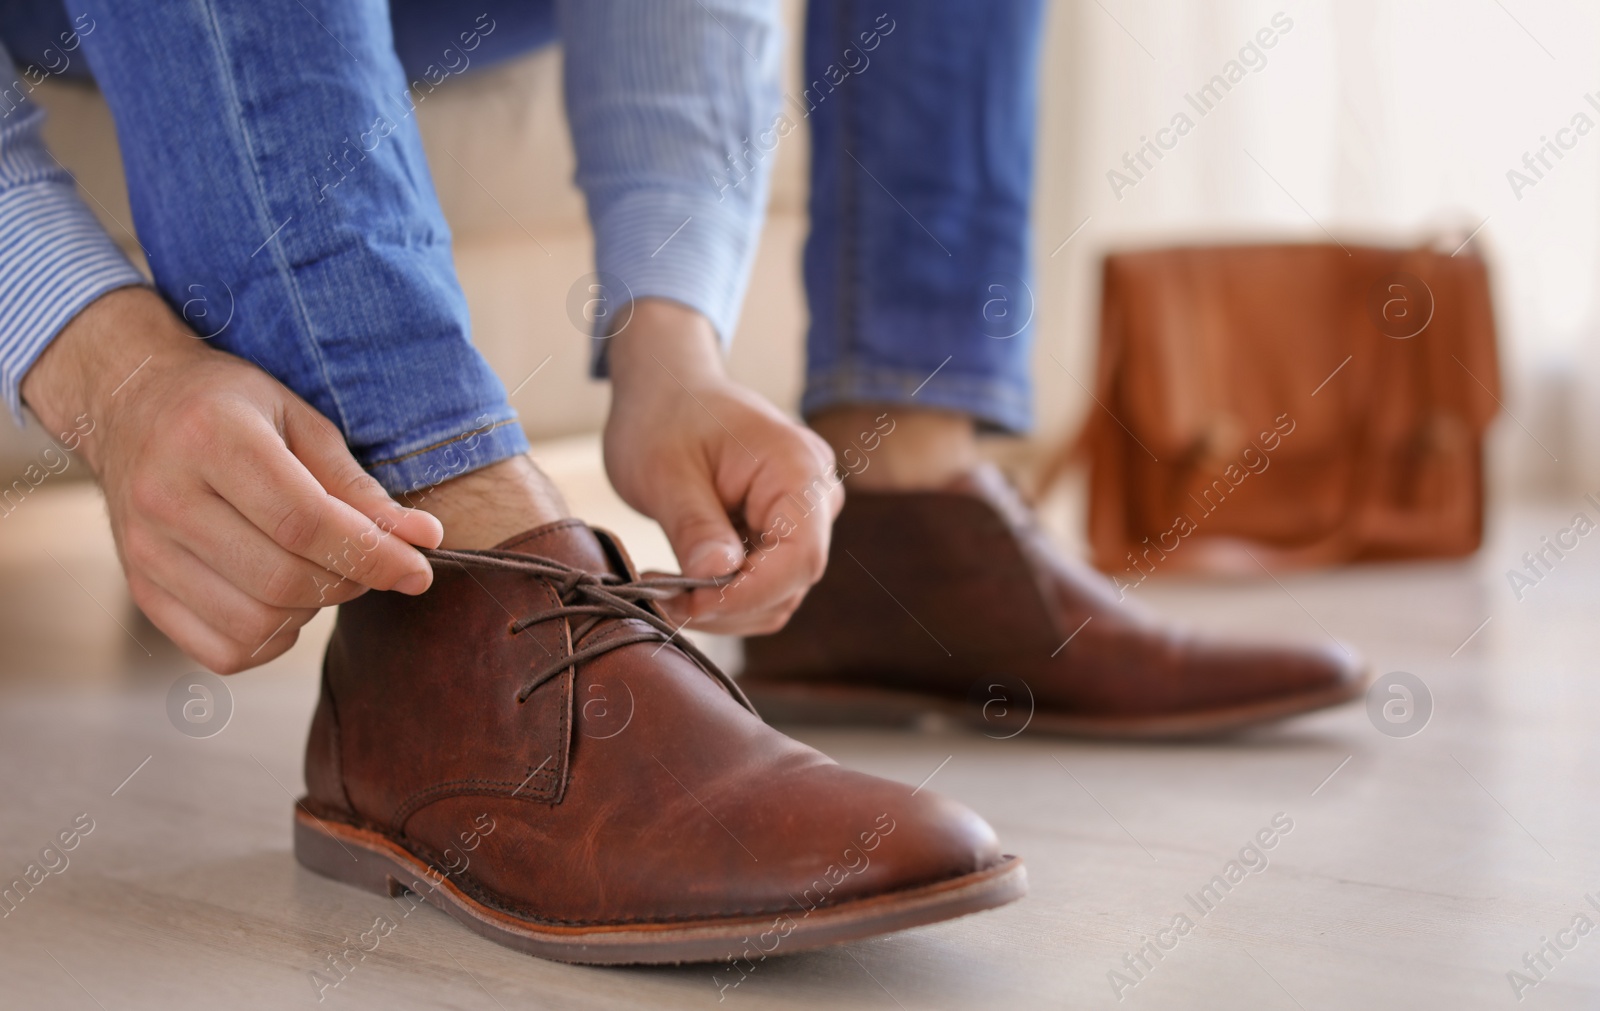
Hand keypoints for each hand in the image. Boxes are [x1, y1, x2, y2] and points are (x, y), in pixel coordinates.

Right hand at [21, 287, 442, 672]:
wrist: (130, 403)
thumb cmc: (229, 406)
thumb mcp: (299, 420)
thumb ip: (358, 486)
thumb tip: (423, 539)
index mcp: (209, 438)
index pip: (305, 523)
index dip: (372, 554)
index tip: (419, 567)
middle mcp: (165, 498)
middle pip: (282, 580)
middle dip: (348, 582)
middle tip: (366, 560)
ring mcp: (144, 551)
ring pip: (256, 624)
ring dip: (312, 611)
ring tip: (319, 570)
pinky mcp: (140, 590)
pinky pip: (223, 650)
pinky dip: (272, 640)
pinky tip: (281, 600)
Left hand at [603, 300, 841, 634]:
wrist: (668, 392)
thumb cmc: (665, 417)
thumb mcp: (665, 472)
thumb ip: (694, 526)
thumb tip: (713, 579)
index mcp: (798, 468)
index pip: (799, 554)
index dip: (748, 592)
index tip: (691, 605)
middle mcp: (814, 494)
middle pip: (791, 581)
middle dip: (727, 603)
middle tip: (663, 600)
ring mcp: (803, 516)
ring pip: (778, 593)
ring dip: (723, 606)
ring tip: (666, 589)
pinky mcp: (782, 534)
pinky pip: (765, 585)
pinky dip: (724, 596)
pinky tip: (684, 582)